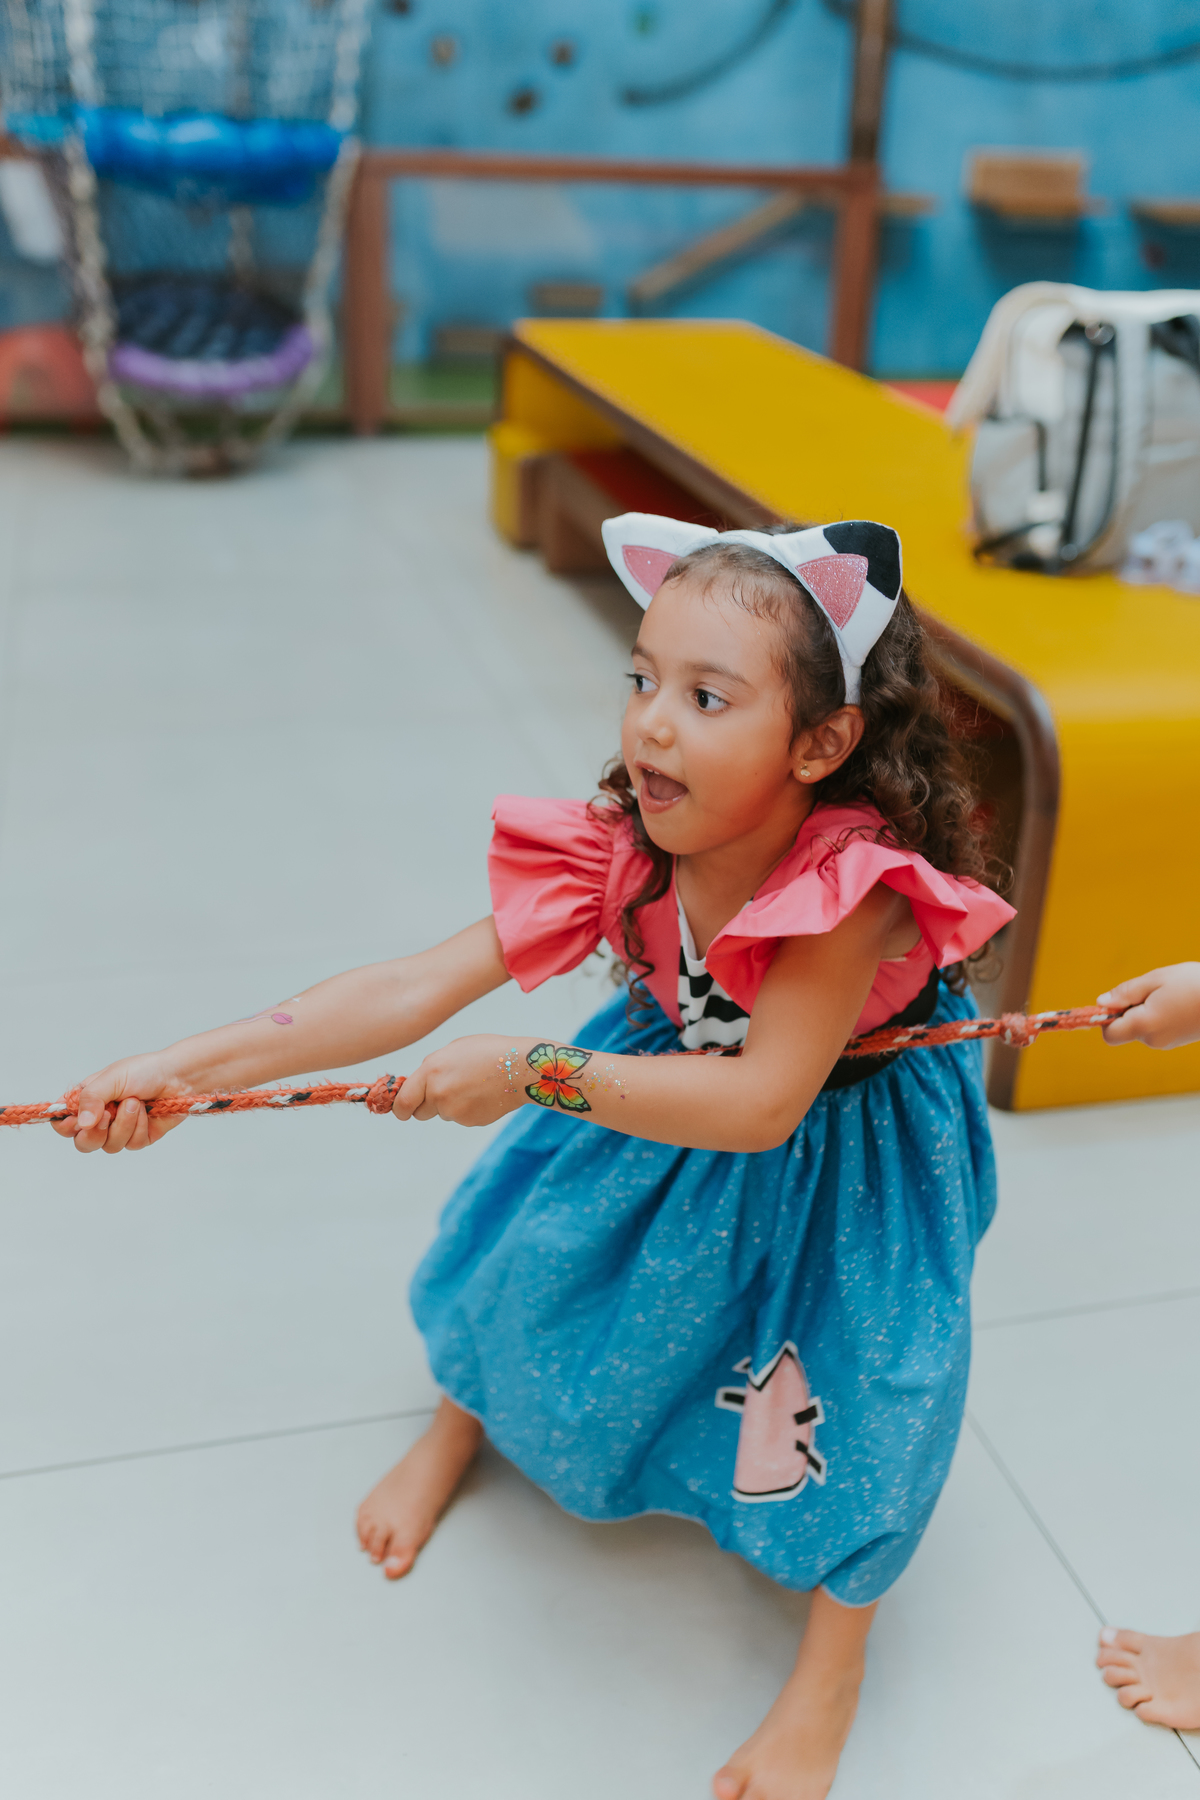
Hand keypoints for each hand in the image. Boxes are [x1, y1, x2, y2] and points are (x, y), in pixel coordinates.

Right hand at [50, 1051, 189, 1153]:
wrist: (178, 1077)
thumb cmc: (144, 1071)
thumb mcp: (111, 1078)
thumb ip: (91, 1098)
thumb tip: (81, 1123)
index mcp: (88, 1101)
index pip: (64, 1123)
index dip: (66, 1126)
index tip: (77, 1121)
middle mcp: (101, 1118)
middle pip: (83, 1143)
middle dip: (96, 1132)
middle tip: (108, 1114)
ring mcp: (120, 1130)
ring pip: (109, 1146)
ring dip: (123, 1124)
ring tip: (136, 1103)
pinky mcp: (139, 1138)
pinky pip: (132, 1144)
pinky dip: (139, 1127)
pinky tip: (148, 1112)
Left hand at [391, 1035, 528, 1126]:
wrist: (520, 1067)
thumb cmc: (488, 1052)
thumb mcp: (453, 1050)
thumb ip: (431, 1068)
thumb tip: (417, 1086)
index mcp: (431, 1071)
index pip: (403, 1102)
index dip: (400, 1109)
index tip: (402, 1110)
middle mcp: (438, 1093)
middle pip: (420, 1112)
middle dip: (425, 1106)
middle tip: (443, 1094)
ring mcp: (454, 1110)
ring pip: (443, 1114)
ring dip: (451, 1105)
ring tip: (472, 1086)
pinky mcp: (470, 1121)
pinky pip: (460, 1118)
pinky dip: (467, 1109)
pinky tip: (482, 1094)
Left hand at [1099, 963, 1199, 1050]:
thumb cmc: (1194, 984)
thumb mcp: (1156, 979)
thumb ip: (1125, 993)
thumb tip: (1102, 1003)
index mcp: (1144, 1025)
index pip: (1109, 1034)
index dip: (1107, 1018)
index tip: (1118, 1000)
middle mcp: (1153, 1040)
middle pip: (1125, 1029)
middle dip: (1129, 1010)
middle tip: (1152, 990)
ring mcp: (1167, 1043)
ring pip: (1142, 1028)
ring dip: (1146, 1011)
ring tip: (1169, 994)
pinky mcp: (1177, 1041)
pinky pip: (1157, 1029)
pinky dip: (1159, 1016)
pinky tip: (1177, 1002)